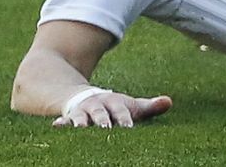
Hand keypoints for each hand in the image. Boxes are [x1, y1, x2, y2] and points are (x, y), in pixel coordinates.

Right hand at [53, 89, 172, 128]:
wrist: (88, 97)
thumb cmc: (115, 107)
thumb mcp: (131, 105)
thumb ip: (149, 107)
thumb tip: (169, 102)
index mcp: (115, 103)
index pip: (122, 111)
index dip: (125, 119)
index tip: (129, 127)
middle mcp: (99, 105)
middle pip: (101, 114)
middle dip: (103, 121)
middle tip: (106, 129)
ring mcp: (83, 111)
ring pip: (82, 117)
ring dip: (81, 122)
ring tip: (80, 127)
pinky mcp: (70, 117)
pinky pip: (64, 120)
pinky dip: (61, 123)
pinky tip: (56, 126)